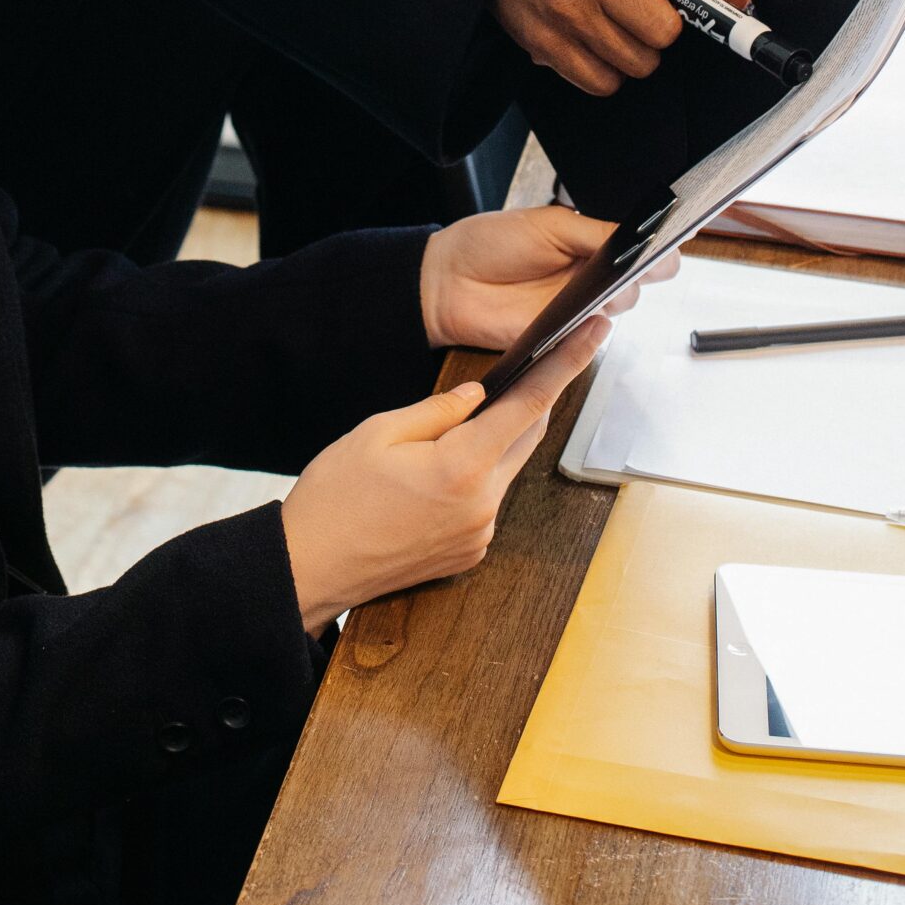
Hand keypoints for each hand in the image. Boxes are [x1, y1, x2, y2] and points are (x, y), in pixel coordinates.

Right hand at [279, 320, 608, 635]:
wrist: (310, 567)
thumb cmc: (334, 497)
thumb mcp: (377, 433)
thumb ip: (437, 410)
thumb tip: (478, 394)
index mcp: (460, 468)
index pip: (529, 405)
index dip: (566, 366)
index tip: (594, 337)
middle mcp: (482, 506)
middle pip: (526, 437)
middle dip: (533, 399)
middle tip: (535, 363)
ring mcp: (479, 535)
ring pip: (505, 469)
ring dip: (497, 439)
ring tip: (460, 422)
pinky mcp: (470, 553)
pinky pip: (488, 500)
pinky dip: (478, 474)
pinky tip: (441, 468)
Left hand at [419, 202, 679, 348]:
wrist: (446, 280)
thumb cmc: (489, 243)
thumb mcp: (546, 225)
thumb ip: (593, 232)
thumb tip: (635, 238)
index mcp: (588, 246)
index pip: (638, 250)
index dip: (658, 249)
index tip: (669, 243)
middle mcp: (589, 280)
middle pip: (639, 282)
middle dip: (642, 272)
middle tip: (637, 263)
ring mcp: (576, 310)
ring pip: (619, 309)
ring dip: (617, 296)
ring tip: (604, 282)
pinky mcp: (560, 338)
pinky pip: (589, 337)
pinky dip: (593, 325)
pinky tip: (588, 311)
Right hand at [493, 0, 749, 94]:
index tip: (737, 1)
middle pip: (666, 30)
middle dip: (666, 27)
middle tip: (650, 12)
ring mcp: (570, 11)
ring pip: (639, 64)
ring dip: (637, 52)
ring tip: (617, 25)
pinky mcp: (548, 44)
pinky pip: (604, 83)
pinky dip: (608, 72)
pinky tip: (597, 45)